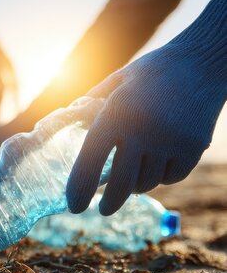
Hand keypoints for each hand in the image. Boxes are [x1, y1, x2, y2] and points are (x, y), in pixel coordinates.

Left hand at [67, 44, 225, 215]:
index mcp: (116, 114)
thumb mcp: (116, 81)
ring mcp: (170, 142)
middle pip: (121, 184)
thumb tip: (68, 118)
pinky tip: (156, 164)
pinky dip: (162, 176)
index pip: (91, 160)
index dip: (80, 187)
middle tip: (102, 210)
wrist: (203, 62)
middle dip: (109, 203)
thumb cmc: (152, 73)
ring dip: (136, 185)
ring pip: (147, 182)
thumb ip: (92, 102)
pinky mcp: (193, 148)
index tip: (74, 206)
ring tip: (132, 174)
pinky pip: (171, 177)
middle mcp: (142, 131)